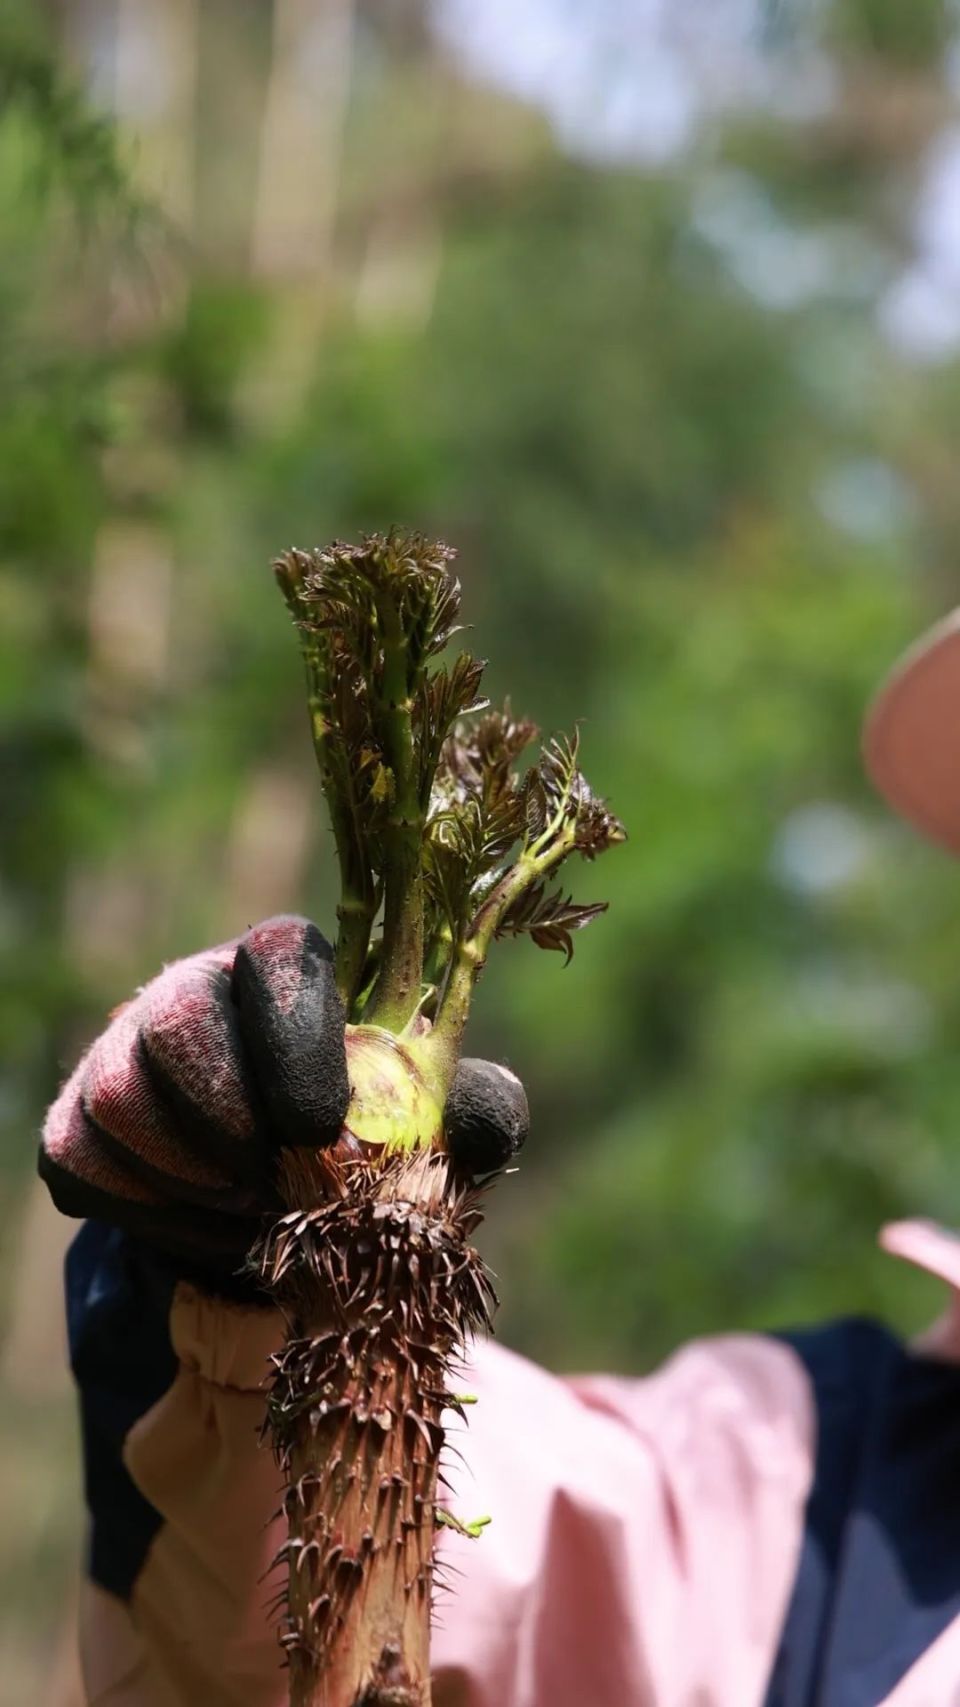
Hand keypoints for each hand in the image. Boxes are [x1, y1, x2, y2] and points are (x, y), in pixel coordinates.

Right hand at [40, 915, 527, 1271]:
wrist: (275, 1206)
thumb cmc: (365, 1140)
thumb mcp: (434, 1124)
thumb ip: (469, 1111)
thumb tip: (484, 1116)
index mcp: (286, 967)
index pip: (276, 954)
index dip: (296, 1036)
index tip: (323, 1126)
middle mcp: (190, 989)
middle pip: (178, 1022)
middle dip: (234, 1122)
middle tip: (282, 1183)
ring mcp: (119, 1054)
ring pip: (124, 1101)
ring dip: (199, 1179)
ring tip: (260, 1209)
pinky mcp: (74, 1126)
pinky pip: (91, 1167)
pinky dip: (157, 1214)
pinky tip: (213, 1222)